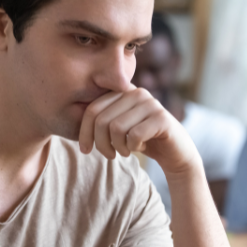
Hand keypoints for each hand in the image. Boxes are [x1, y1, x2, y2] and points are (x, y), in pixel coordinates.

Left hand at [78, 87, 200, 175]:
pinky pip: (133, 135)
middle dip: (100, 143)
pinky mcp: (161, 118)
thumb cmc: (141, 140)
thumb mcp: (118, 128)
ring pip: (116, 128)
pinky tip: (139, 148)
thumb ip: (101, 121)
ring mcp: (150, 103)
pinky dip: (132, 148)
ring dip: (117, 147)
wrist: (175, 153)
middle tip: (109, 154)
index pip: (92, 109)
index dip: (84, 131)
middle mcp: (136, 93)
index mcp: (123, 92)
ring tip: (124, 151)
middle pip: (101, 119)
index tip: (85, 150)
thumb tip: (72, 120)